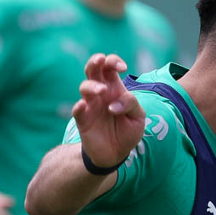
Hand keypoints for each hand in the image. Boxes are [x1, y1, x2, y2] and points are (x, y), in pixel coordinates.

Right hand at [72, 53, 145, 168]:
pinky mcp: (83, 120)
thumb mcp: (138, 117)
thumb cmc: (127, 132)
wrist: (116, 154)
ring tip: (102, 91)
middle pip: (93, 69)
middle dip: (95, 61)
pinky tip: (83, 106)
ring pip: (84, 87)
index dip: (114, 61)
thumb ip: (131, 104)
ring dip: (92, 85)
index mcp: (114, 88)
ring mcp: (90, 105)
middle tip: (101, 60)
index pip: (110, 67)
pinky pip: (77, 110)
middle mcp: (100, 93)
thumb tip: (114, 104)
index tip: (123, 68)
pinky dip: (78, 106)